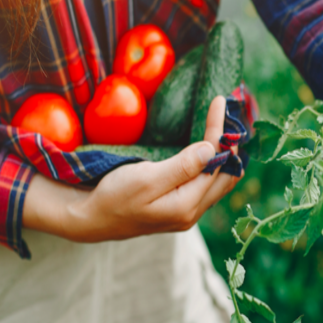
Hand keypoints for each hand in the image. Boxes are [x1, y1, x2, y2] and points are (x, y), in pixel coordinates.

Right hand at [23, 96, 240, 241]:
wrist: (90, 219)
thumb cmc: (113, 197)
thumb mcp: (145, 179)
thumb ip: (181, 167)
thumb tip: (212, 149)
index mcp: (187, 205)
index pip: (216, 163)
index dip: (221, 132)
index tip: (220, 102)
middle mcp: (193, 212)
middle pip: (227, 175)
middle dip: (232, 145)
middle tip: (231, 115)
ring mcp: (187, 213)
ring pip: (220, 183)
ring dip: (227, 157)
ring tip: (227, 129)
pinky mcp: (179, 209)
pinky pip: (208, 187)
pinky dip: (216, 166)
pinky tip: (213, 152)